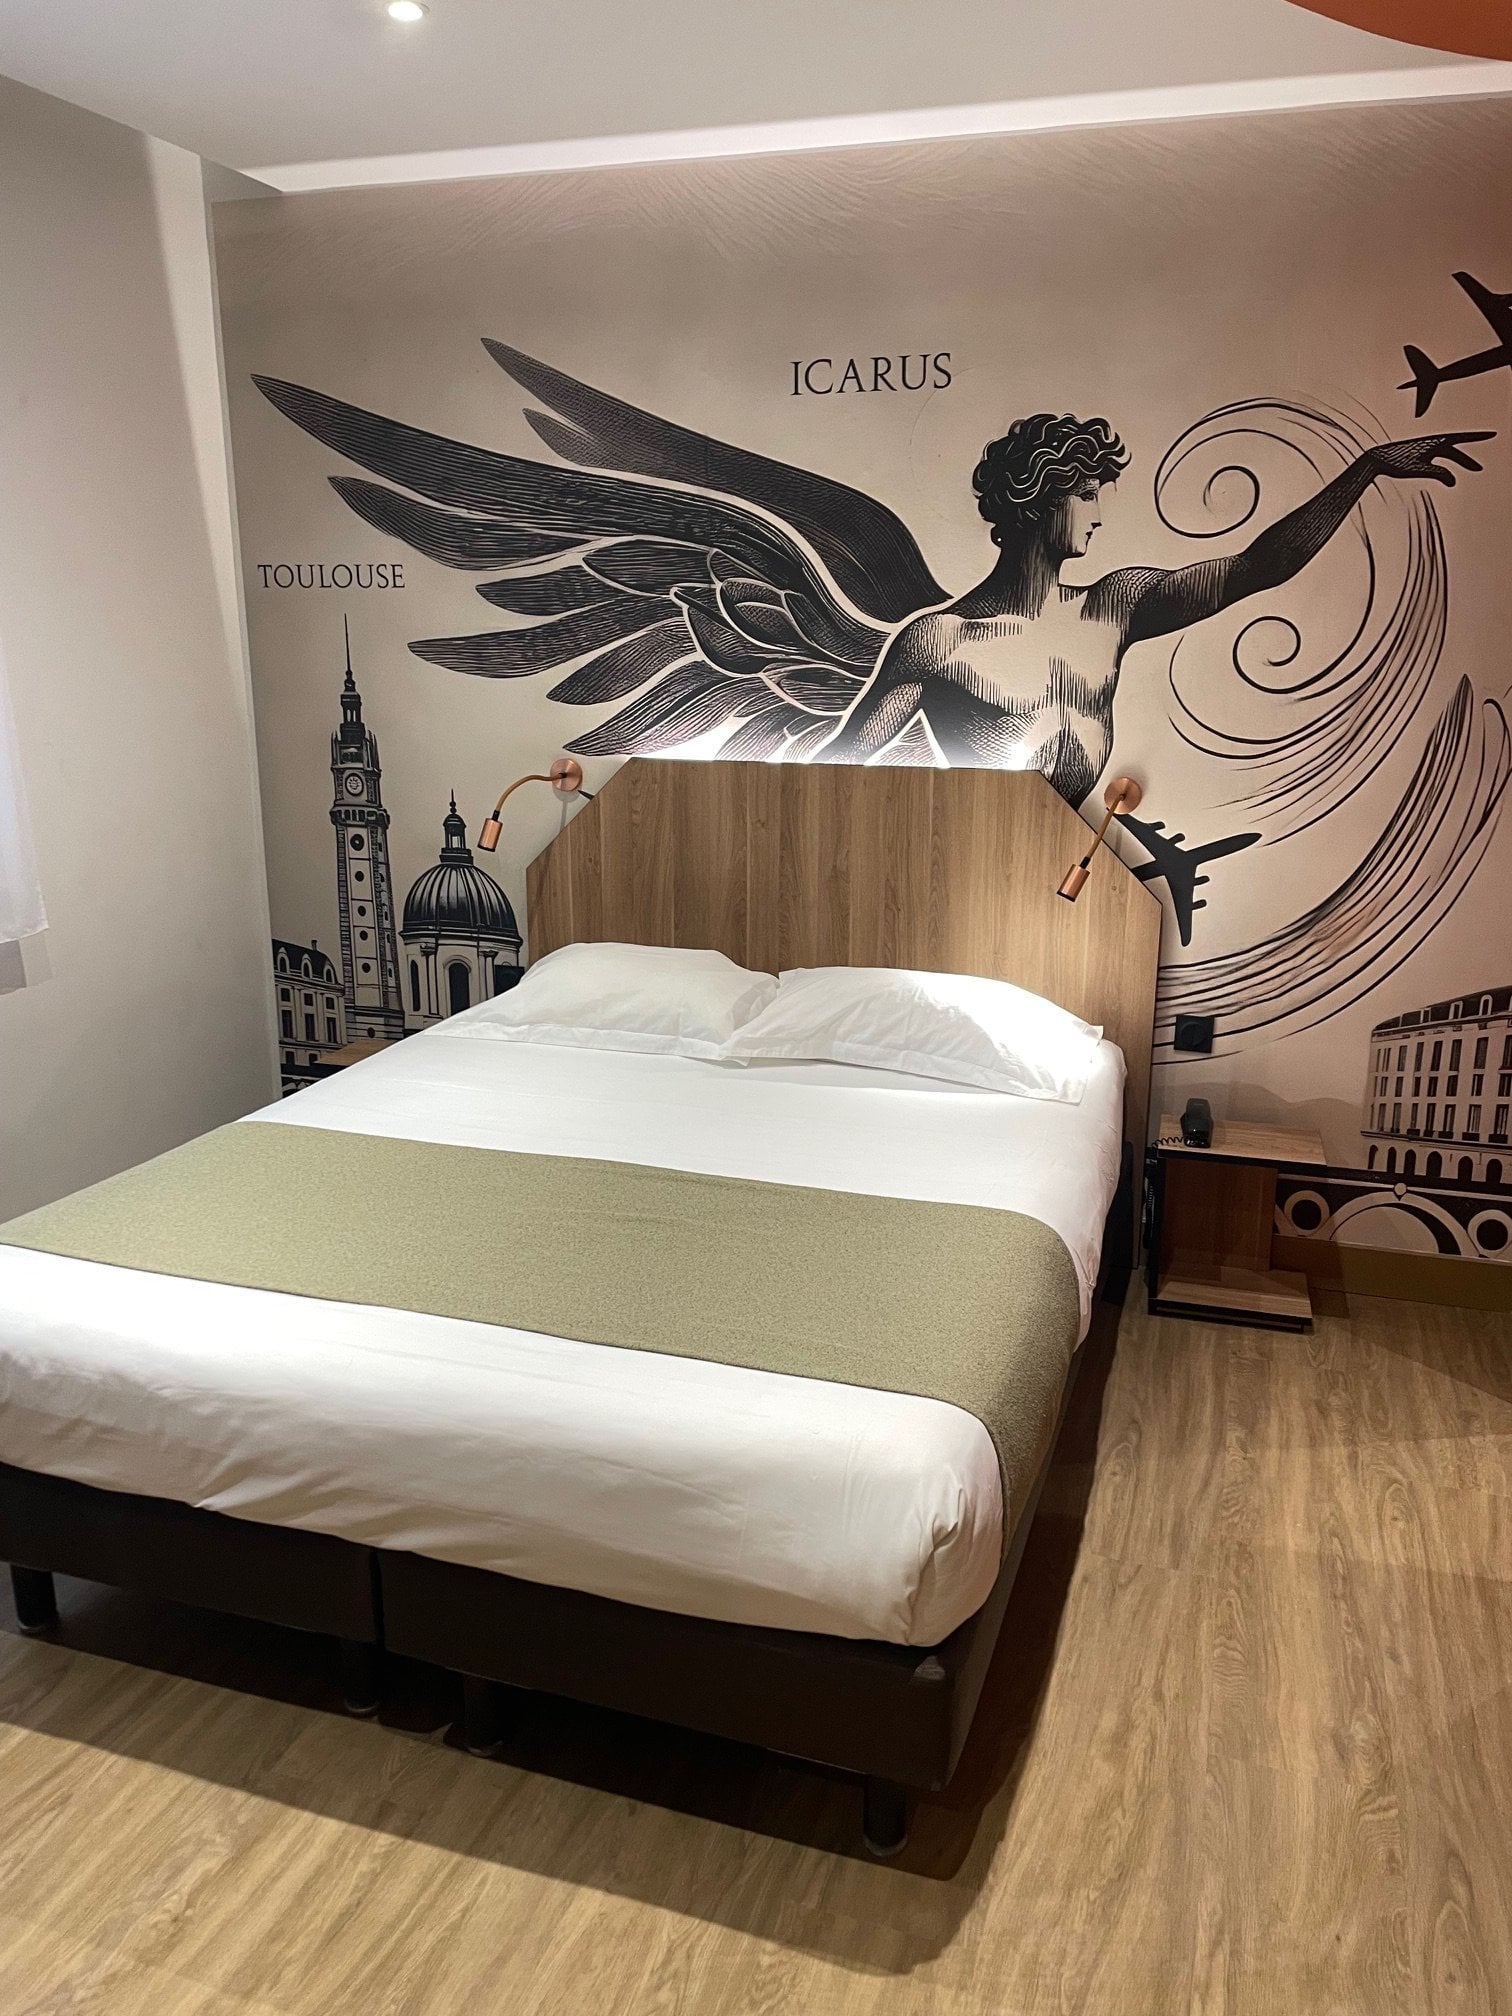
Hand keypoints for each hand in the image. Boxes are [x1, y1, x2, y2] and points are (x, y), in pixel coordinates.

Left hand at [1368, 431, 1494, 485]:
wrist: (1377, 459)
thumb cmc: (1394, 462)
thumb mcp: (1419, 469)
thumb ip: (1438, 474)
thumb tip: (1453, 481)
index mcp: (1434, 442)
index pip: (1460, 438)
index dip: (1477, 437)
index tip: (1491, 434)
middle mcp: (1431, 443)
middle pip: (1455, 451)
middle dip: (1468, 459)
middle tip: (1479, 467)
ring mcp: (1424, 448)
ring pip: (1447, 454)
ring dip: (1459, 461)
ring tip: (1471, 469)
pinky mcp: (1418, 454)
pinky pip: (1438, 458)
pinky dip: (1446, 464)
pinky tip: (1447, 474)